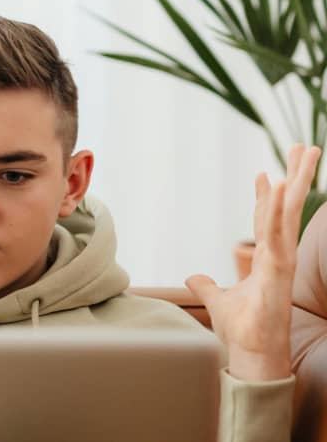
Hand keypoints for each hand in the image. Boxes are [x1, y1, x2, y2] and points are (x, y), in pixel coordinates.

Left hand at [186, 144, 320, 380]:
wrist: (251, 354)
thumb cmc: (242, 330)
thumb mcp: (217, 300)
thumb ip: (207, 286)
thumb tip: (194, 277)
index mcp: (267, 259)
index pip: (267, 220)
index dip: (266, 197)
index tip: (263, 173)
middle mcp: (279, 255)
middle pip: (288, 208)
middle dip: (297, 176)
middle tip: (305, 146)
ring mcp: (282, 261)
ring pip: (290, 212)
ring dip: (297, 181)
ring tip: (306, 151)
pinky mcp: (279, 270)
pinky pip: (278, 232)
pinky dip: (278, 209)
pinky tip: (279, 185)